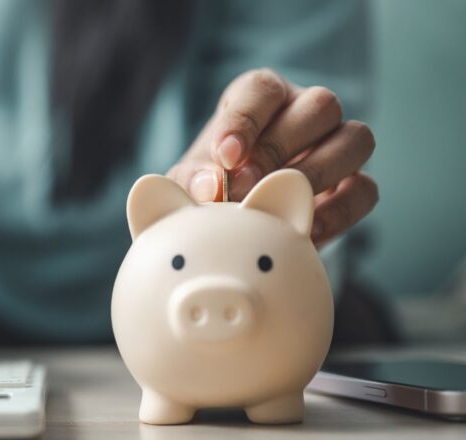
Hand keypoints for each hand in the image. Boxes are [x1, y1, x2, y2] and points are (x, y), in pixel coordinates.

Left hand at [168, 69, 378, 244]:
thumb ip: (195, 178)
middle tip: (245, 186)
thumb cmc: (210, 183)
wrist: (236, 222)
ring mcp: (337, 144)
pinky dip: (339, 211)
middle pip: (321, 105)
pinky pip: (365, 189)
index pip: (263, 89)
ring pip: (356, 138)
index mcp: (262, 97)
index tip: (225, 156)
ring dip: (318, 173)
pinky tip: (306, 231)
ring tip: (279, 205)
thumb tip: (209, 187)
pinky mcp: (355, 183)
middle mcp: (306, 111)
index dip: (245, 120)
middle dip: (280, 148)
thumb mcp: (192, 179)